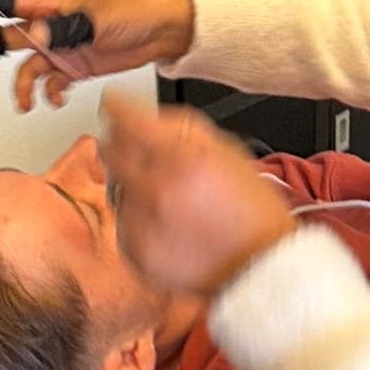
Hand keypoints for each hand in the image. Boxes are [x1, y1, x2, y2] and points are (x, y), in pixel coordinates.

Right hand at [0, 0, 193, 111]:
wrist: (164, 32)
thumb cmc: (135, 13)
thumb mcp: (99, 17)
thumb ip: (66, 27)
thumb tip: (36, 34)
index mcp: (51, 7)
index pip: (5, 0)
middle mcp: (49, 28)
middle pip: (1, 39)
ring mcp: (60, 48)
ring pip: (25, 69)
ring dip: (21, 88)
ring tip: (26, 102)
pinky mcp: (74, 67)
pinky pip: (50, 84)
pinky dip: (48, 94)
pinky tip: (56, 99)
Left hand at [99, 94, 295, 296]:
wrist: (260, 265)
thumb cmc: (252, 209)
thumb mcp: (226, 149)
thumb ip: (179, 127)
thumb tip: (144, 115)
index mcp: (181, 157)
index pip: (126, 118)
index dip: (117, 106)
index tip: (114, 103)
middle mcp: (156, 190)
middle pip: (109, 151)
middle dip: (121, 145)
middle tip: (141, 153)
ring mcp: (143, 224)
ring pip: (116, 188)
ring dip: (133, 186)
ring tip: (171, 200)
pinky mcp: (136, 252)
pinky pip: (123, 223)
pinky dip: (139, 219)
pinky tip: (168, 224)